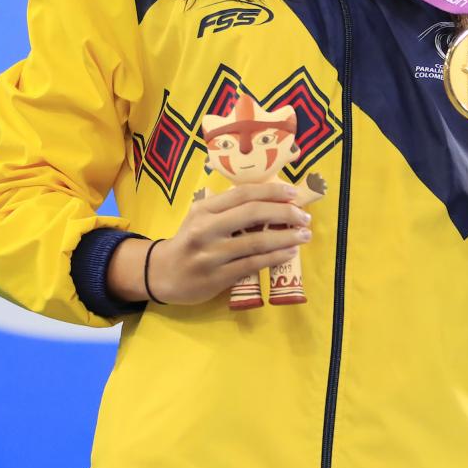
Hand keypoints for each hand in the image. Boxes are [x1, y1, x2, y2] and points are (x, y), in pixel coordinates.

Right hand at [109, 182, 311, 305]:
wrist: (162, 273)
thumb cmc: (189, 240)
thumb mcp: (200, 217)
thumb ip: (227, 208)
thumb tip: (270, 199)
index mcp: (204, 209)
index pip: (243, 193)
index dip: (271, 190)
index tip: (293, 193)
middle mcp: (206, 228)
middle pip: (253, 213)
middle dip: (284, 212)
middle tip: (304, 216)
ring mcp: (212, 254)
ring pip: (257, 241)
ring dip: (286, 237)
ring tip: (304, 235)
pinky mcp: (217, 277)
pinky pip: (253, 264)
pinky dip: (275, 257)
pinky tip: (289, 253)